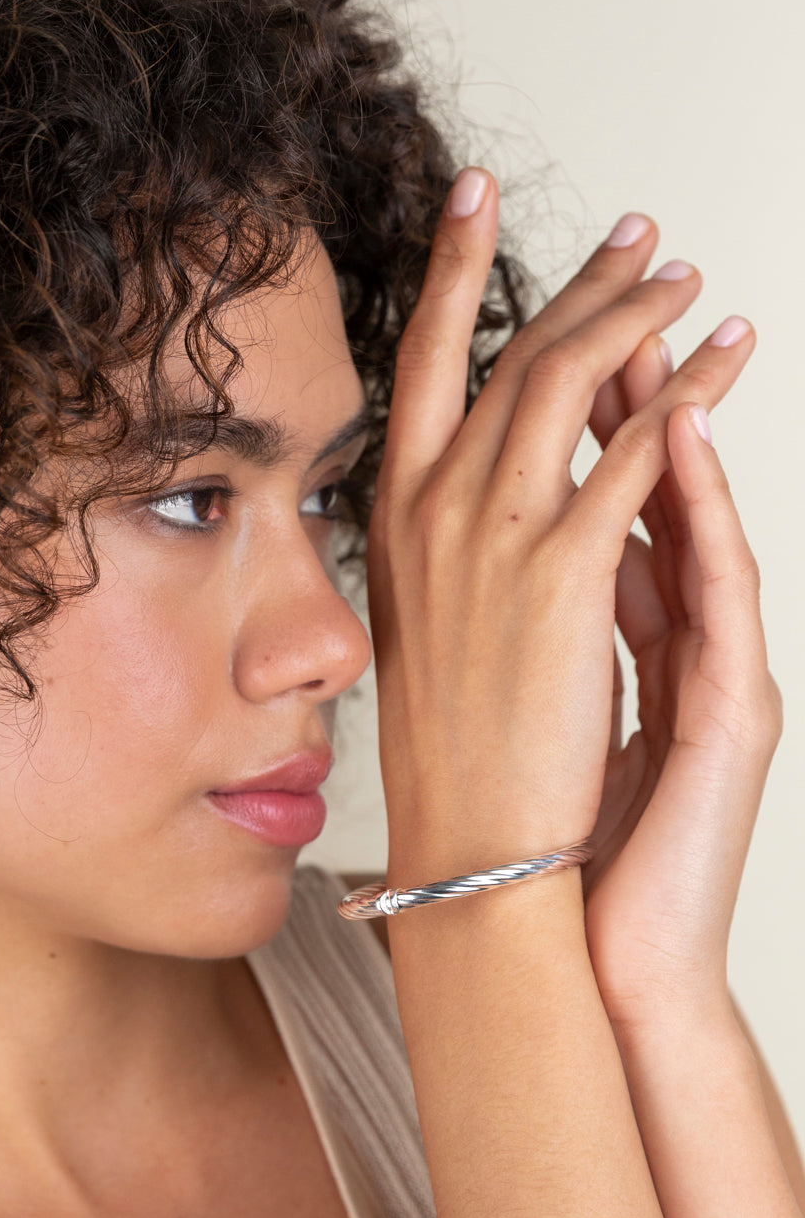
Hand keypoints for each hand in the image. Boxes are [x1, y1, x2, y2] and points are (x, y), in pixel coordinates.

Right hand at [367, 171, 755, 919]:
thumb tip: (464, 502)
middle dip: (580, 282)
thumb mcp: (419, 628)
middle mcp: (433, 508)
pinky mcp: (563, 574)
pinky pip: (635, 456)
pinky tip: (723, 363)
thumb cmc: (446, 750)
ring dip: (641, 319)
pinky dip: (687, 399)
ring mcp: (493, 536)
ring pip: (572, 383)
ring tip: (689, 283)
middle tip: (636, 236)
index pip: (417, 363)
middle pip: (512, 355)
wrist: (469, 842)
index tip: (475, 198)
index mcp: (394, 518)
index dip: (452, 269)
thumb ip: (440, 549)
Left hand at [578, 317, 781, 1029]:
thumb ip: (537, 625)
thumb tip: (488, 562)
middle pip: (646, 477)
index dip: (574, 400)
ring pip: (691, 510)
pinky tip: (680, 430)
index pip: (593, 488)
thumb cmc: (555, 828)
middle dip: (627, 366)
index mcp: (611, 624)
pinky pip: (714, 587)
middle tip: (611, 272)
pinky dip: (696, 507)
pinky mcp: (729, 710)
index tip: (539, 321)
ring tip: (656, 312)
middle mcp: (666, 630)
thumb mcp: (534, 702)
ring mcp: (708, 665)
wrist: (586, 944)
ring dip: (673, 403)